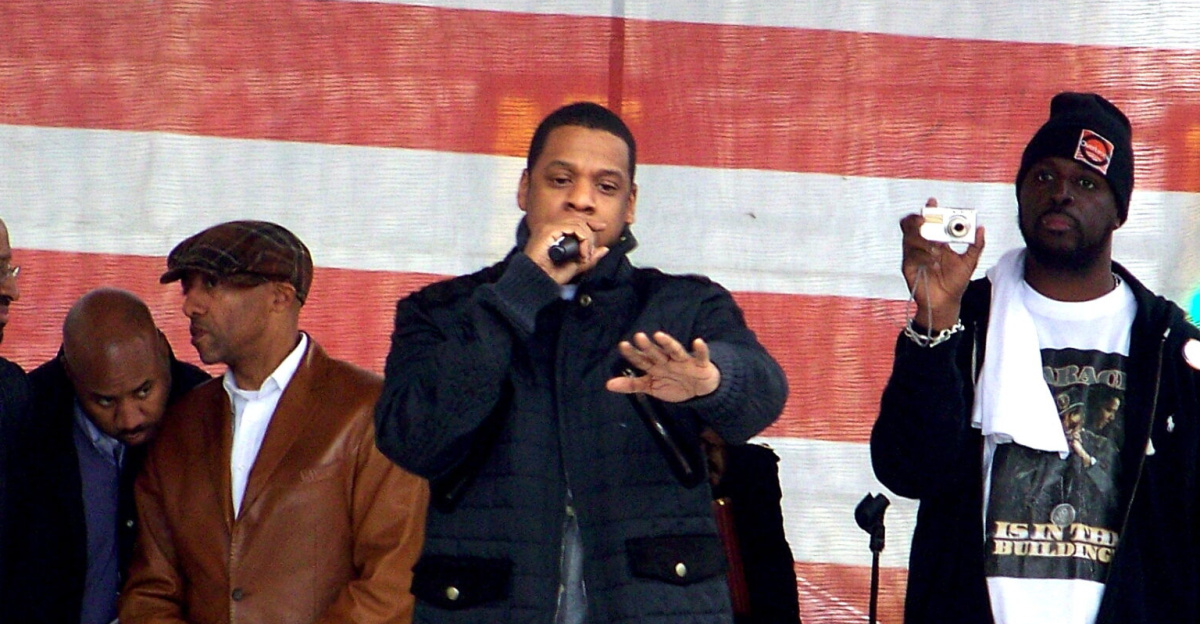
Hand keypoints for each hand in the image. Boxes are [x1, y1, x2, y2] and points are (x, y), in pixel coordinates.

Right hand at [524, 217, 609, 284]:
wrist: (538, 281)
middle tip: (589, 254)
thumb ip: (589, 257)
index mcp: (556, 233)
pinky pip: (574, 228)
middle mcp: (552, 227)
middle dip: (591, 235)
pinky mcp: (549, 230)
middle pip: (579, 221)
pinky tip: (582, 254)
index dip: (591, 223)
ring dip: (587, 240)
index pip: (576, 221)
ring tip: (585, 256)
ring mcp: (550, 228)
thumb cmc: (551, 275)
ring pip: (578, 224)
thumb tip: (604, 249)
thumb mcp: (576, 266)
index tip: (602, 227)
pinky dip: (583, 240)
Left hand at [605, 331, 719, 402]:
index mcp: (656, 366)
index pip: (642, 359)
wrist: (699, 390)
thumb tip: (607, 385)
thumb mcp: (651, 387)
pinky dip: (700, 349)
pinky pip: (701, 356)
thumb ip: (631, 385)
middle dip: (648, 346)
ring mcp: (683, 362)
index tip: (623, 345)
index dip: (633, 354)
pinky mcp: (700, 364)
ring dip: (668, 343)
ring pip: (675, 351)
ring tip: (660, 335)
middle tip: (638, 336)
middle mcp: (668, 361)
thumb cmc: (674, 384)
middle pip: (656, 353)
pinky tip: (697, 342)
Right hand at [901, 198, 985, 329]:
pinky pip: (910, 254)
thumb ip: (976, 245)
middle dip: (917, 219)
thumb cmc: (955, 282)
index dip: (930, 210)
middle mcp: (923, 244)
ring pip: (909, 237)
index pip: (930, 220)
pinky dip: (922, 255)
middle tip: (925, 220)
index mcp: (937, 240)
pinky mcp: (908, 265)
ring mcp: (913, 254)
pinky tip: (932, 262)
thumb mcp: (969, 262)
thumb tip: (981, 228)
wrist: (945, 302)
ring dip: (923, 240)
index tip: (933, 202)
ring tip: (936, 248)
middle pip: (912, 224)